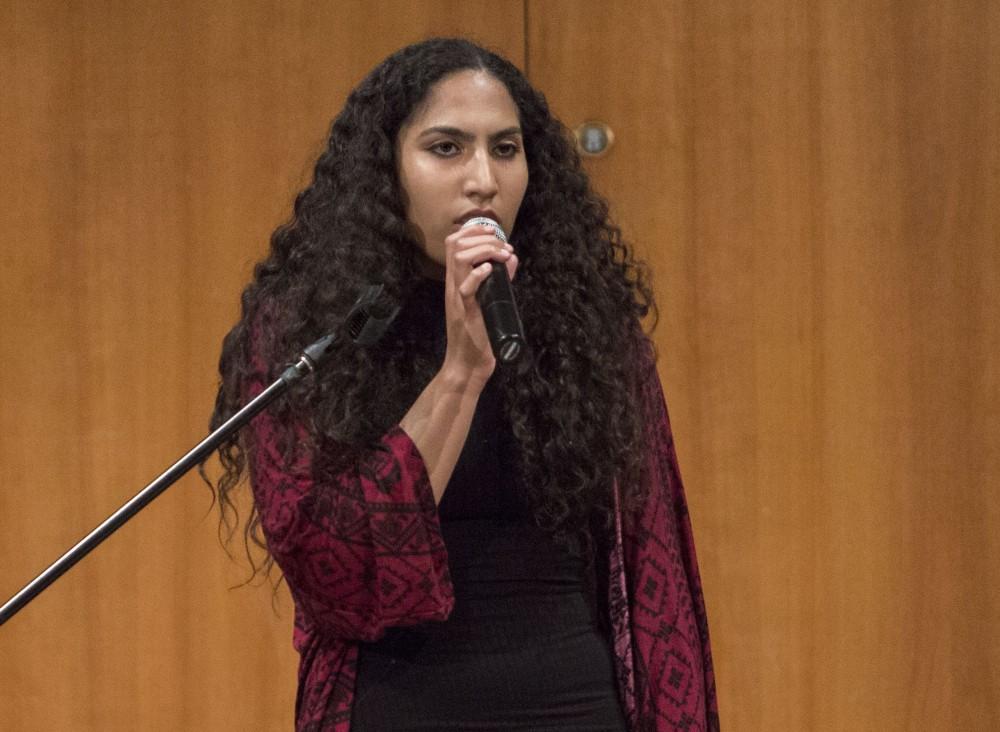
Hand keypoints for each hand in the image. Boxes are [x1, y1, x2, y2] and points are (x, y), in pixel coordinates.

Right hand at [441, 223, 517, 384]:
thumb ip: (501, 279)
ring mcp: (457, 297)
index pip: (455, 242)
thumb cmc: (479, 334)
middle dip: (483, 236)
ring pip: (460, 259)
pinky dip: (479, 274)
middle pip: (456, 244)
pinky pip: (466, 287)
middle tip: (504, 246)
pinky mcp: (466, 311)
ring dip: (485, 250)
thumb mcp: (490, 299)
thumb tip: (512, 258)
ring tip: (503, 256)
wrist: (467, 363)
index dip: (473, 229)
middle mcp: (453, 285)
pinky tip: (492, 269)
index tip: (493, 231)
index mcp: (456, 280)